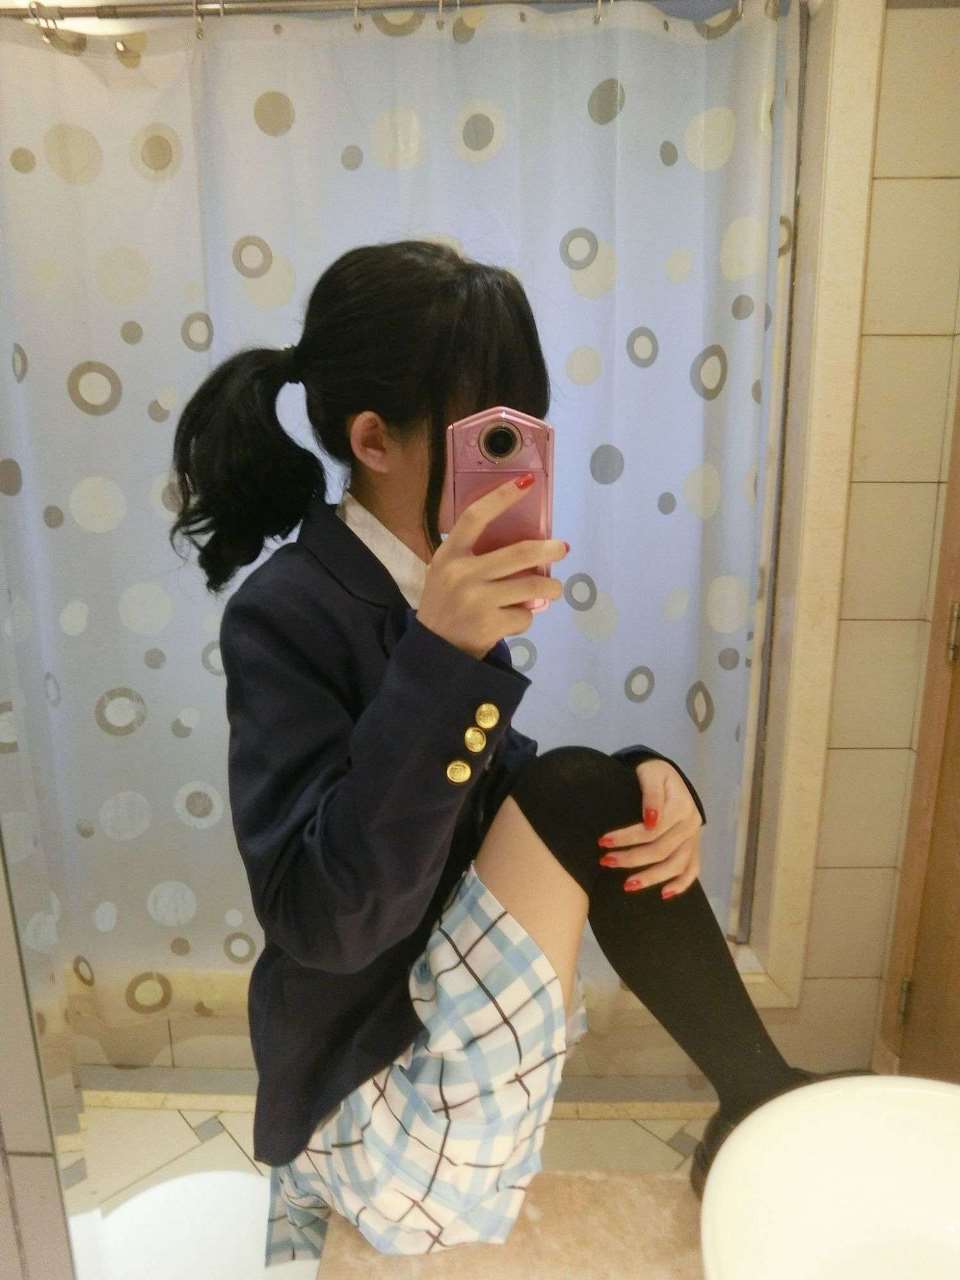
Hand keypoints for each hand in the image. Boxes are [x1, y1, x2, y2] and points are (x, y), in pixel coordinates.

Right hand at [417, 474, 568, 659]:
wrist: (434, 651)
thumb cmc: (446, 605)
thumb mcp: (448, 574)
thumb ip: (477, 559)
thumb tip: (529, 551)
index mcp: (450, 555)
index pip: (476, 517)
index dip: (502, 498)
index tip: (526, 482)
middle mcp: (462, 574)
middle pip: (519, 554)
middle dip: (548, 550)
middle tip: (562, 547)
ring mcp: (476, 601)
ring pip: (532, 588)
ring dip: (550, 589)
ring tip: (552, 590)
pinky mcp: (489, 625)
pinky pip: (524, 616)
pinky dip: (526, 618)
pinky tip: (514, 620)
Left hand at [596, 759, 702, 897]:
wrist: (669, 777)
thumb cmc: (654, 774)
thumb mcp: (650, 774)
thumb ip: (651, 795)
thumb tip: (650, 820)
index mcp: (681, 806)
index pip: (651, 830)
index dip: (626, 837)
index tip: (602, 841)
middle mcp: (691, 824)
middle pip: (660, 850)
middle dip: (631, 858)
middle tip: (605, 861)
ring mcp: (694, 838)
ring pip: (675, 865)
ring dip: (651, 877)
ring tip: (627, 885)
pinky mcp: (694, 846)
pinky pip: (692, 870)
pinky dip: (681, 884)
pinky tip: (663, 894)